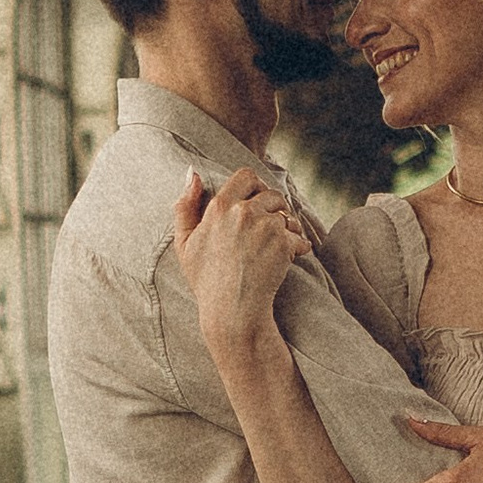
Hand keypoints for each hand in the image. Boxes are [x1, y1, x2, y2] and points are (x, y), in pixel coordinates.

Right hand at [175, 164, 308, 349]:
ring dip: (288, 226)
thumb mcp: (184, 243)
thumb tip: (192, 173)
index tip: (258, 201)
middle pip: (271, 194)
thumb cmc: (206, 280)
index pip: (246, 176)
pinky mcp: (283, 243)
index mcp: (219, 207)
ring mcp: (265, 227)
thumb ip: (185, 205)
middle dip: (275, 207)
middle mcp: (243, 212)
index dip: (256, 185)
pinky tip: (291, 257)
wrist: (231, 310)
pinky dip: (298, 246)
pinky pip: (298, 236)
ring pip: (287, 215)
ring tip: (280, 243)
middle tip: (271, 226)